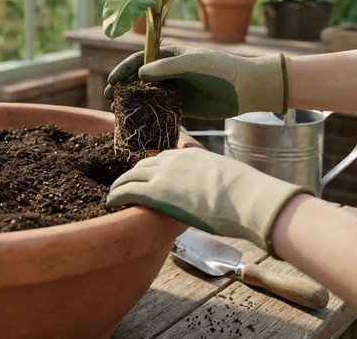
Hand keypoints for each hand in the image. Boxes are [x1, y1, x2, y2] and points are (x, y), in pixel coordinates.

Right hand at [103, 45, 286, 118]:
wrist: (244, 88)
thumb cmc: (219, 68)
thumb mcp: (191, 63)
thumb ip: (165, 68)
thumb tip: (140, 73)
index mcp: (169, 55)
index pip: (139, 60)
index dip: (123, 70)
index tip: (111, 82)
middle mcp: (169, 72)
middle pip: (139, 79)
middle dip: (123, 88)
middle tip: (109, 99)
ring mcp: (174, 89)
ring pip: (147, 95)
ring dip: (132, 103)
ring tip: (118, 112)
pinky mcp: (182, 106)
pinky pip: (159, 110)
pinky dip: (147, 115)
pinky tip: (137, 122)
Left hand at [107, 148, 310, 253]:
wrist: (246, 198)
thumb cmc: (246, 195)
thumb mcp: (228, 179)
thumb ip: (216, 183)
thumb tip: (223, 196)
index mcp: (192, 154)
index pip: (164, 156)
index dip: (152, 166)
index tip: (147, 174)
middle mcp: (174, 159)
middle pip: (144, 163)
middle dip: (133, 173)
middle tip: (125, 184)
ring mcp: (163, 174)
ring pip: (132, 175)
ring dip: (121, 184)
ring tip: (114, 193)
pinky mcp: (156, 192)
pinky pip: (127, 190)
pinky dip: (116, 195)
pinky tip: (110, 203)